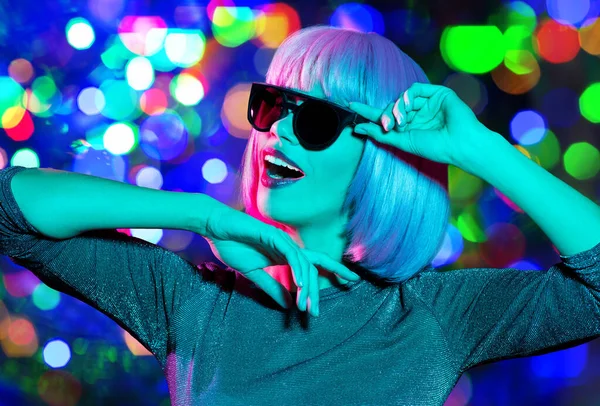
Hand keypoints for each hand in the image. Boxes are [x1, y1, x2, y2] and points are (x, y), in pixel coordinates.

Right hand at [202, 202, 360, 314]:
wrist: (215, 229)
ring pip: (304, 264)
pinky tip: (300, 284)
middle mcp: (288, 247)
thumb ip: (272, 287)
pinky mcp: (274, 236)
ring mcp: (283, 240)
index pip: (312, 266)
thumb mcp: (253, 274)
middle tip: (316, 313)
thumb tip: (289, 305)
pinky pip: (291, 255)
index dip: (332, 272)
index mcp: (284, 255)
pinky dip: (297, 270)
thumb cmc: (232, 246)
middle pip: (313, 267)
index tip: (346, 286)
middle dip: (318, 289)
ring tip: (306, 305)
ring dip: (306, 286)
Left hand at [348, 82, 494, 170]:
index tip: (351, 106)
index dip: (368, 111)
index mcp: (410, 126)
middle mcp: (418, 114)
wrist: (460, 145)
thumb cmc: (436, 148)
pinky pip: (414, 89)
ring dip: (395, 109)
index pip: (385, 116)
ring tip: (399, 122)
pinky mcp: (438, 93)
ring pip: (401, 98)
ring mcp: (428, 103)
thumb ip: (381, 134)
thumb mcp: (403, 142)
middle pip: (391, 106)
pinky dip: (406, 97)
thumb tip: (358, 127)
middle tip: (386, 126)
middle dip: (385, 114)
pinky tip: (406, 108)